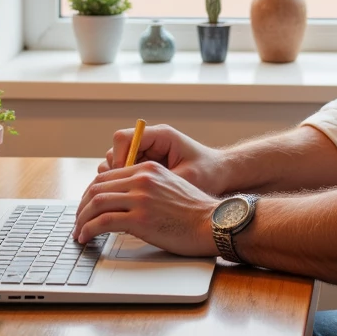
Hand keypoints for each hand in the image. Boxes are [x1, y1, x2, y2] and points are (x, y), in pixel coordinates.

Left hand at [74, 162, 216, 255]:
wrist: (214, 223)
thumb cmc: (195, 212)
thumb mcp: (170, 188)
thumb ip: (147, 189)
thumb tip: (125, 204)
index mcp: (148, 170)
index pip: (107, 177)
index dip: (91, 193)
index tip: (86, 208)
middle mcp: (142, 179)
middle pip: (97, 188)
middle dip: (82, 206)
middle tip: (78, 221)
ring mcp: (141, 198)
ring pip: (96, 203)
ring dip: (81, 220)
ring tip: (79, 233)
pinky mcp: (140, 219)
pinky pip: (102, 222)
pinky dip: (88, 230)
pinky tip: (86, 238)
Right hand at [100, 122, 228, 193]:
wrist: (221, 172)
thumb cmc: (208, 172)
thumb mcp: (186, 177)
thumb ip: (160, 181)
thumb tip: (133, 193)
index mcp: (160, 136)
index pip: (123, 138)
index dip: (119, 159)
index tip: (124, 181)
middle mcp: (150, 141)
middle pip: (116, 151)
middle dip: (115, 173)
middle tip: (123, 195)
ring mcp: (147, 152)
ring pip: (117, 163)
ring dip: (118, 180)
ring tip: (129, 198)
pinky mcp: (146, 164)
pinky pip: (126, 172)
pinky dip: (125, 185)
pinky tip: (134, 199)